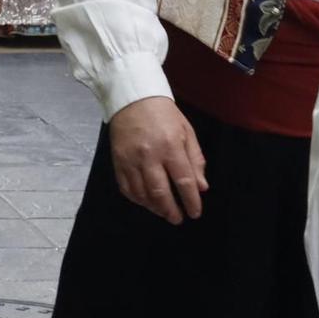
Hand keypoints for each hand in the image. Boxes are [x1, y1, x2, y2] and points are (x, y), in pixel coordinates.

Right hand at [107, 96, 206, 221]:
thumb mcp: (186, 131)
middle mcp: (149, 156)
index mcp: (170, 146)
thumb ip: (195, 159)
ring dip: (154, 207)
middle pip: (160, 192)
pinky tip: (146, 202)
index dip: (190, 200)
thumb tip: (201, 187)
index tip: (195, 213)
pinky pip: (126, 188)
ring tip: (163, 212)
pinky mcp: (118, 161)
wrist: (133, 98)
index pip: (183, 180)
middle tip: (177, 219)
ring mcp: (131, 160)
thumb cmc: (164, 114)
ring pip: (142, 193)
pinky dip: (137, 199)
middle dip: (171, 210)